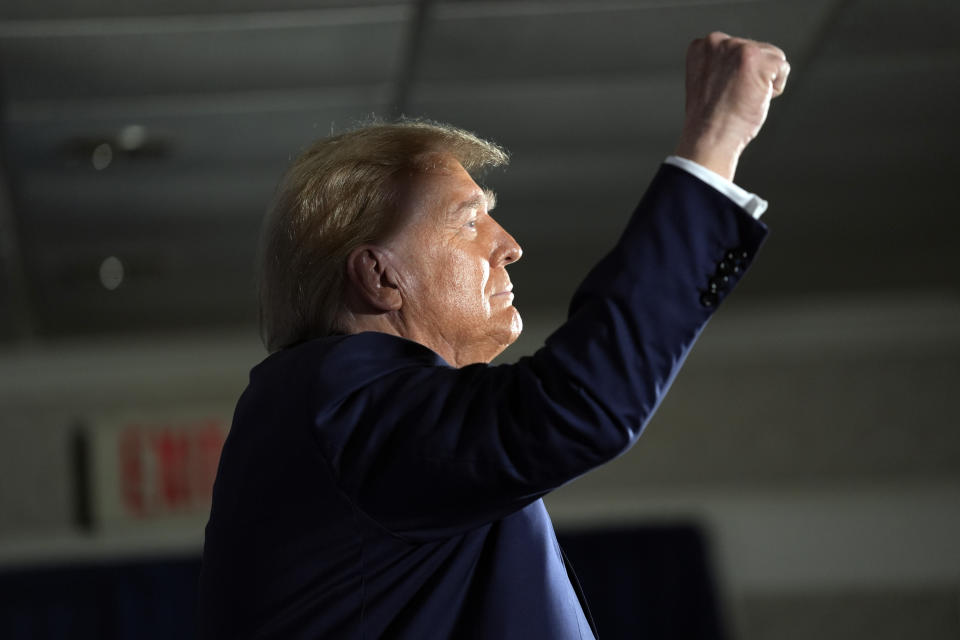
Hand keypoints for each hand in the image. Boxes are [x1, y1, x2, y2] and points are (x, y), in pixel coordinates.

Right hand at [674, 32, 789, 180]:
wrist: (708, 138)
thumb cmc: (710, 120)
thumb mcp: (708, 82)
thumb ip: (722, 64)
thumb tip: (746, 62)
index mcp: (701, 46)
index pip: (737, 50)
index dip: (736, 75)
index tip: (722, 94)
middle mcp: (716, 41)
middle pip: (757, 50)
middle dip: (752, 75)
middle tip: (732, 99)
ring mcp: (736, 48)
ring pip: (772, 57)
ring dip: (764, 81)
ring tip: (742, 99)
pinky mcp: (756, 58)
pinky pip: (782, 68)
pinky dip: (775, 89)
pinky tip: (754, 99)